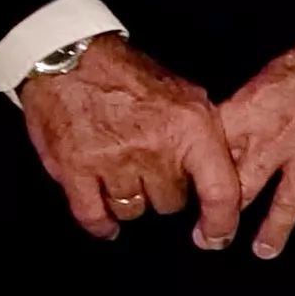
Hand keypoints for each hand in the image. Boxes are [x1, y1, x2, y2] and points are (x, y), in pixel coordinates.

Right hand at [19, 35, 244, 247]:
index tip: (217, 237)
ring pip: (135, 210)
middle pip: (172, 203)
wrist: (70, 58)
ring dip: (132, 199)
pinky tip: (107, 224)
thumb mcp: (186, 95)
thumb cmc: (129, 76)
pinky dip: (101, 224)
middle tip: (152, 168)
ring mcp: (113, 161)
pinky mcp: (75, 169)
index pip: (219, 190)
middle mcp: (155, 147)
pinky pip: (93, 215)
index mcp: (191, 127)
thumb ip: (206, 135)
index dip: (222, 222)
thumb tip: (224, 173)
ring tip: (124, 174)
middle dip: (165, 190)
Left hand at [217, 32, 294, 257]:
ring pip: (287, 206)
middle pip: (242, 188)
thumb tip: (229, 135)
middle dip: (224, 220)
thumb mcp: (273, 73)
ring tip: (264, 249)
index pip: (214, 154)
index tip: (193, 197)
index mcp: (255, 110)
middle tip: (214, 236)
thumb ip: (249, 109)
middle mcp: (281, 137)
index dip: (199, 180)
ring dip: (272, 233)